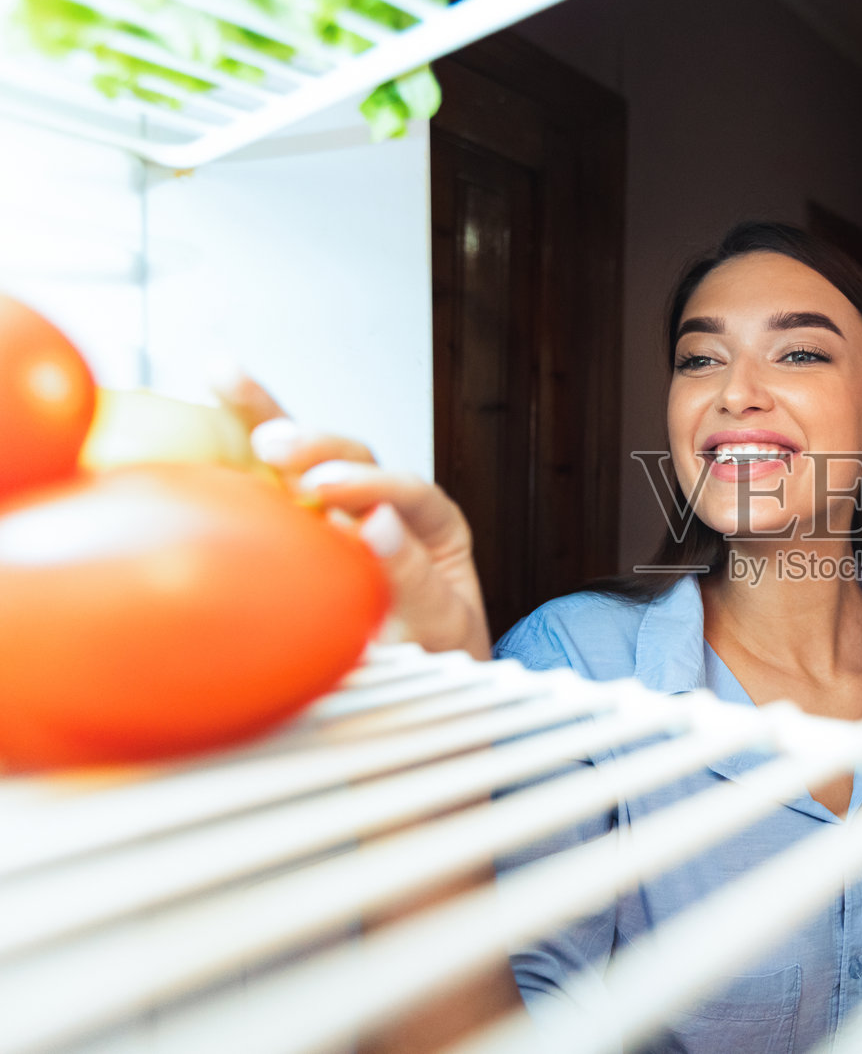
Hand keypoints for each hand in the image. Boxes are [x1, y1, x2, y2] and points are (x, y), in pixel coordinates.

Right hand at [213, 370, 492, 660]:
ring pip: (311, 452)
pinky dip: (243, 427)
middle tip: (279, 447)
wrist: (409, 681)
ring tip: (230, 385)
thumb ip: (414, 580)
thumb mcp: (440, 624)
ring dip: (273, 418)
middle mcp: (385, 504)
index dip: (372, 487)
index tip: (332, 490)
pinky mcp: (294, 519)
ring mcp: (336, 507)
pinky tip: (218, 383)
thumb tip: (379, 527)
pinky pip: (271, 472)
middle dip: (317, 448)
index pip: (409, 494)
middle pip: (357, 458)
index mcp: (434, 526)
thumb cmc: (430, 653)